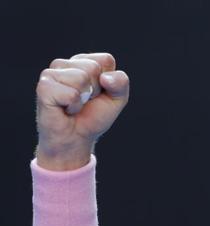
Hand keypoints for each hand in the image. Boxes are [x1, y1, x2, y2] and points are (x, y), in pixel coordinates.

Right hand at [35, 53, 128, 169]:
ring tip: (74, 105)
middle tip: (85, 102)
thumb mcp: (117, 99)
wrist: (75, 139)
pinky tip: (65, 109)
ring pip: (81, 78)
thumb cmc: (93, 117)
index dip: (109, 81)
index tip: (99, 94)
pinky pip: (71, 94)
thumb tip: (106, 77)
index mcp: (83, 62)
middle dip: (96, 90)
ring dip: (83, 99)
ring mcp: (51, 73)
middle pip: (93, 67)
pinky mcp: (44, 87)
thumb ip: (121, 83)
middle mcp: (65, 64)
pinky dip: (73, 106)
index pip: (106, 60)